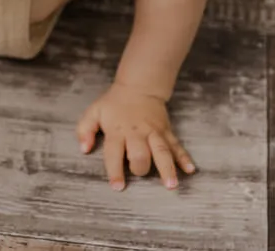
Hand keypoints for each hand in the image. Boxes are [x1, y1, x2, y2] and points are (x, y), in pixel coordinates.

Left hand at [77, 83, 194, 190]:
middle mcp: (137, 133)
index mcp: (117, 130)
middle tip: (141, 175)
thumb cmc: (114, 104)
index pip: (114, 153)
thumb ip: (85, 130)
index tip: (118, 187)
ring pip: (161, 151)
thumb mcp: (94, 112)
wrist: (138, 87)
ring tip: (171, 185)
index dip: (115, 171)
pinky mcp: (166, 131)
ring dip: (167, 168)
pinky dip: (183, 157)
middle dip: (141, 167)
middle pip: (140, 153)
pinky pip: (176, 145)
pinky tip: (190, 170)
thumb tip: (84, 149)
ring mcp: (154, 132)